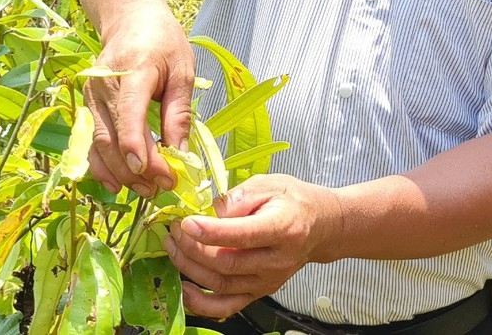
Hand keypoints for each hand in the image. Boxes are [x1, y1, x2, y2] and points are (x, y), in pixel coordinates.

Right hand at [85, 0, 193, 197]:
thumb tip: (180, 154)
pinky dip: (102, 167)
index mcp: (132, 69)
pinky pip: (89, 143)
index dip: (137, 146)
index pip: (128, 112)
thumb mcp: (182, 70)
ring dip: (122, 173)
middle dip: (137, 169)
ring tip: (148, 190)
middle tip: (163, 187)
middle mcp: (104, 84)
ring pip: (99, 145)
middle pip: (112, 136)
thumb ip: (179, 113)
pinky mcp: (87, 107)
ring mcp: (90, 96)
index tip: (155, 174)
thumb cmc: (162, 42)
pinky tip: (118, 185)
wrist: (130, 20)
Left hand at [164, 174, 345, 318]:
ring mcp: (268, 281)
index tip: (186, 222)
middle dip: (192, 248)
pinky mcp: (259, 293)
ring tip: (171, 246)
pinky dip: (202, 304)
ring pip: (221, 284)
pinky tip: (184, 288)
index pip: (243, 235)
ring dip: (189, 268)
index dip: (211, 232)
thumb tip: (208, 212)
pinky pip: (227, 306)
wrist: (320, 227)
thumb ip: (239, 197)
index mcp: (284, 228)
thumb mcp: (270, 184)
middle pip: (227, 263)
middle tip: (173, 229)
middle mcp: (277, 261)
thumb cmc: (293, 200)